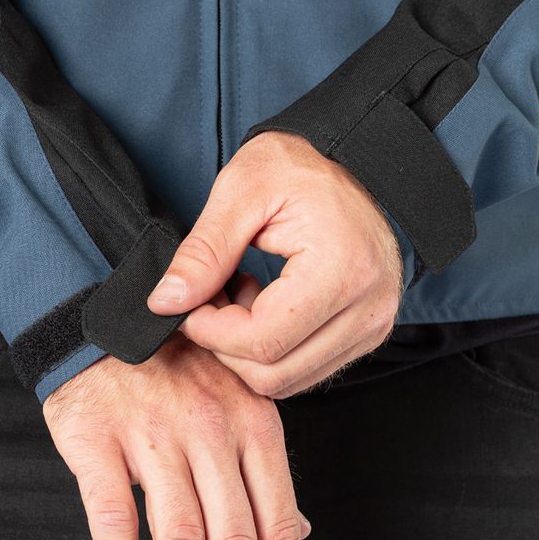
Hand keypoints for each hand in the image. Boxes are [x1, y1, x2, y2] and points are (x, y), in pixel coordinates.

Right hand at [42, 334, 309, 539]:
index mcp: (253, 425)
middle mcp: (210, 431)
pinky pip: (114, 512)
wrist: (99, 323)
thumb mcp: (233, 406)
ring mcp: (153, 433)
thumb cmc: (172, 372)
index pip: (275, 524)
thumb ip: (261, 471)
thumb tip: (297, 535)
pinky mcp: (97, 439)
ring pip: (179, 536)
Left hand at [147, 130, 403, 398]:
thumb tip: (166, 302)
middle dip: (224, 345)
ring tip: (236, 298)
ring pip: (286, 380)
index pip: (261, 340)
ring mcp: (372, 326)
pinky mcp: (367, 334)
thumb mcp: (240, 191)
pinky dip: (269, 352)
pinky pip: (304, 371)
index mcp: (342, 270)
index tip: (187, 302)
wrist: (351, 159)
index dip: (209, 331)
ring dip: (245, 351)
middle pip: (272, 372)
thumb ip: (202, 252)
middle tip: (208, 298)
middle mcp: (368, 308)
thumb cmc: (298, 166)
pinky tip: (261, 307)